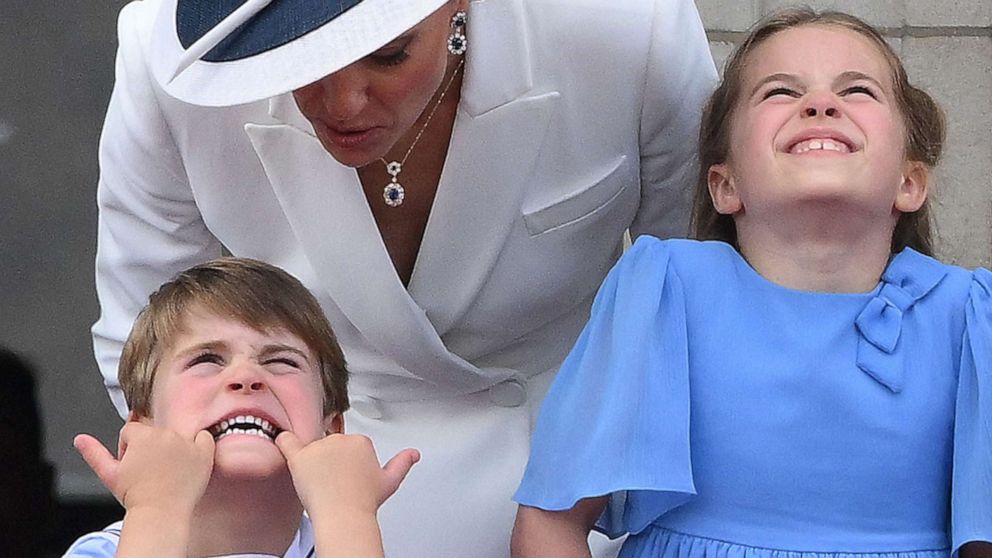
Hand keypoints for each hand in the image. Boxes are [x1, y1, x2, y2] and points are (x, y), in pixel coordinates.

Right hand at [74, 422, 214, 513]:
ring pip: (177, 435)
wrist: (160, 514)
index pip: (133, 430)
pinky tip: (189, 461)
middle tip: (149, 469)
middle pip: (155, 432)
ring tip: (167, 470)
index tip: (133, 464)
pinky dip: (199, 445)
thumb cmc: (135, 496)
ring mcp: (186, 443)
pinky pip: (204, 437)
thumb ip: (94, 453)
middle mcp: (166, 435)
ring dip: (172, 447)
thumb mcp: (110, 474)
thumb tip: (80, 439)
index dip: (129, 447)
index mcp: (142, 436)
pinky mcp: (203, 453)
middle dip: (150, 446)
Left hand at [276, 431, 418, 517]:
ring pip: (311, 447)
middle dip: (331, 459)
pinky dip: (283, 441)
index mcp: (361, 441)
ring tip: (318, 482)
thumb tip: (414, 454)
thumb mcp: (390, 481)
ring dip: (312, 460)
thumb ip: (402, 463)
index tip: (348, 475)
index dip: (348, 460)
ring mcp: (319, 447)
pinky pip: (286, 441)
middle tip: (333, 481)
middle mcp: (340, 440)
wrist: (345, 516)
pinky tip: (283, 442)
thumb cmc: (365, 501)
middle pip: (330, 444)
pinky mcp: (300, 457)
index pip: (349, 444)